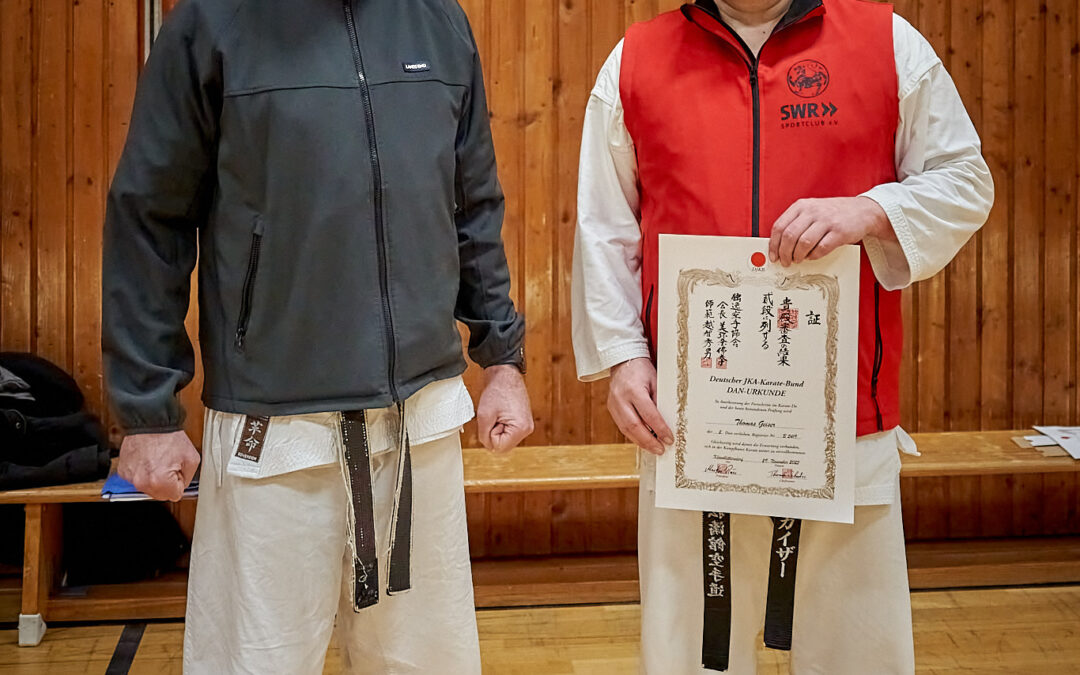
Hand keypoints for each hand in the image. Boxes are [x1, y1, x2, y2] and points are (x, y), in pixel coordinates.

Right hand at [117, 431, 200, 501]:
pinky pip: (137, 479)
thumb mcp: (191, 458)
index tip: (177, 472)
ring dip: (154, 479)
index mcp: (160, 482)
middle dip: (167, 483)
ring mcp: (130, 478)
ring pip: (148, 488)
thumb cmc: (168, 437)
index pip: (175, 496)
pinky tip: (148, 460)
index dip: (179, 483)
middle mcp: (142, 482)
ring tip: (158, 461)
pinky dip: (143, 472)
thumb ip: (189, 478)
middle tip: (169, 465)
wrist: (150, 422)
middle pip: (160, 494)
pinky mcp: (123, 471)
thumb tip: (182, 486)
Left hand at [476, 365, 533, 452]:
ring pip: (505, 439)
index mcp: (521, 429)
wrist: (505, 374)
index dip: (489, 435)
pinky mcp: (523, 421)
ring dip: (497, 429)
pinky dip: (501, 425)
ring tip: (498, 414)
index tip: (493, 419)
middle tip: (495, 416)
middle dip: (494, 433)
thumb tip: (489, 447)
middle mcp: (527, 429)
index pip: (498, 447)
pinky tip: (501, 413)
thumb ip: (484, 436)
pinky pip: (508, 432)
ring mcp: (526, 425)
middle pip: (503, 445)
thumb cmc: (496, 391)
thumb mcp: (484, 416)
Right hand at [608, 357, 673, 455]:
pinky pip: (622, 426)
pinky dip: (633, 436)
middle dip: (649, 441)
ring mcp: (613, 404)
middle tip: (661, 449)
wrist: (623, 361)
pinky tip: (643, 440)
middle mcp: (620, 398)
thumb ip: (660, 401)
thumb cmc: (642, 370)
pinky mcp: (611, 408)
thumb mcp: (656, 381)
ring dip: (641, 442)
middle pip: (634, 426)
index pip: (648, 414)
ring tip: (654, 449)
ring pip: (626, 429)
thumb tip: (668, 422)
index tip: (669, 439)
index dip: (659, 429)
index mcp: (634, 389)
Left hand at [768, 196, 893, 266]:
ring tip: (798, 260)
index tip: (773, 255)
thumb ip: (795, 223)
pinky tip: (813, 256)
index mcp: (802, 206)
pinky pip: (821, 248)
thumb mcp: (811, 211)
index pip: (779, 226)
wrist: (863, 211)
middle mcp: (813, 211)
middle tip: (785, 262)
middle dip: (784, 253)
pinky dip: (814, 256)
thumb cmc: (833, 214)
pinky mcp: (839, 231)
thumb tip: (778, 245)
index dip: (774, 244)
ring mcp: (826, 221)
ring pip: (803, 243)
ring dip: (798, 256)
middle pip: (789, 236)